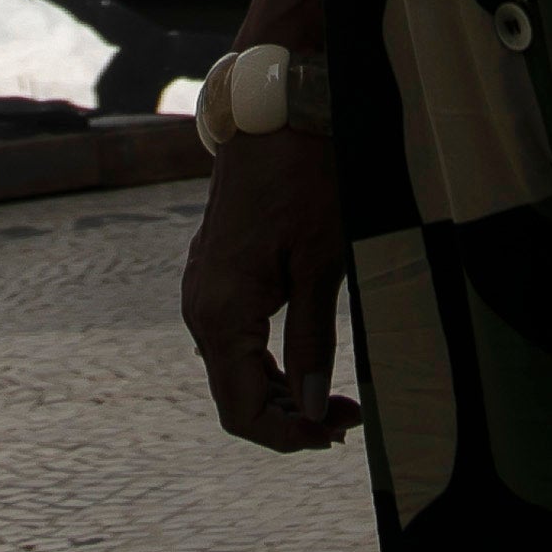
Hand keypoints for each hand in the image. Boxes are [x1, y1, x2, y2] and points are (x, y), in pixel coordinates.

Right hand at [178, 129, 360, 451]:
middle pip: (236, 397)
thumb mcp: (320, 263)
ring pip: (235, 370)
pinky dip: (269, 363)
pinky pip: (235, 339)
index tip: (338, 431)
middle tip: (351, 417)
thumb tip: (312, 408)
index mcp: (220, 312)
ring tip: (338, 398)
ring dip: (282, 394)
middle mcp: (200, 308)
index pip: (242, 410)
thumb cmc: (303, 180)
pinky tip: (306, 363)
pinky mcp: (216, 275)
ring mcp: (203, 290)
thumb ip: (311, 341)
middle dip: (291, 419)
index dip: (289, 437)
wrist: (273, 114)